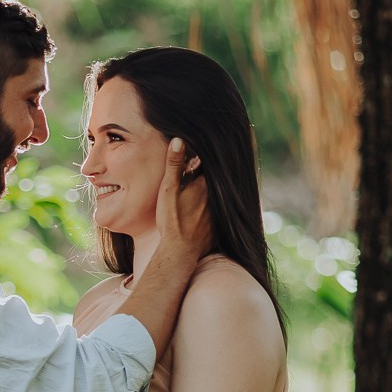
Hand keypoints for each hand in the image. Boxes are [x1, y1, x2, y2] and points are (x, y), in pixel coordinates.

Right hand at [155, 137, 211, 263]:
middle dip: (214, 169)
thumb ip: (174, 165)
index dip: (207, 154)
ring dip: (219, 187)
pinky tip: (211, 205)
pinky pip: (223, 210)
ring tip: (213, 181)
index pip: (209, 163)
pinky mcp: (219, 225)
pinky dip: (222, 204)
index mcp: (205, 184)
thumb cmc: (171, 220)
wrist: (179, 252)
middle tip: (221, 153)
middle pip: (217, 178)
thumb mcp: (168, 190)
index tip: (210, 142)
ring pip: (221, 194)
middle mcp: (216, 196)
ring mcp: (219, 211)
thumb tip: (179, 140)